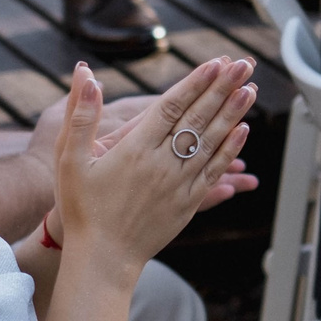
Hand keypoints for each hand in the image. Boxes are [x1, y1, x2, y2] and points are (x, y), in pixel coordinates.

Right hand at [50, 59, 254, 278]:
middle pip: (198, 118)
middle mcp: (162, 164)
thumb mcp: (69, 159)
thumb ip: (81, 116)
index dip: (195, 83)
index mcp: (135, 150)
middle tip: (243, 65)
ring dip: (233, 113)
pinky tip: (243, 129)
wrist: (102, 257)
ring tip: (251, 89)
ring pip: (212, 141)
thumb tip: (87, 76)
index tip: (215, 63)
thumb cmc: (81, 208)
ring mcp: (179, 184)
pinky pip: (213, 169)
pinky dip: (230, 148)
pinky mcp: (188, 202)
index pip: (172, 106)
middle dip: (222, 88)